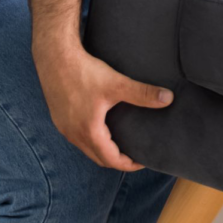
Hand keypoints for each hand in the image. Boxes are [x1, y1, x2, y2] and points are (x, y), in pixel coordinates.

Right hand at [36, 43, 171, 170]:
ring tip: (121, 143)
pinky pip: (77, 137)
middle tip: (135, 155)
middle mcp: (73, 134)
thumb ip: (143, 94)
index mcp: (88, 131)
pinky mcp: (59, 118)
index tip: (143, 161)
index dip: (128, 165)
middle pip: (98, 158)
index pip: (111, 160)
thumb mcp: (116, 83)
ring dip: (103, 151)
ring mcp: (63, 127)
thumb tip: (168, 98)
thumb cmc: (83, 71)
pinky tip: (101, 128)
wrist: (54, 56)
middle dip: (117, 160)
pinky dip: (92, 140)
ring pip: (86, 149)